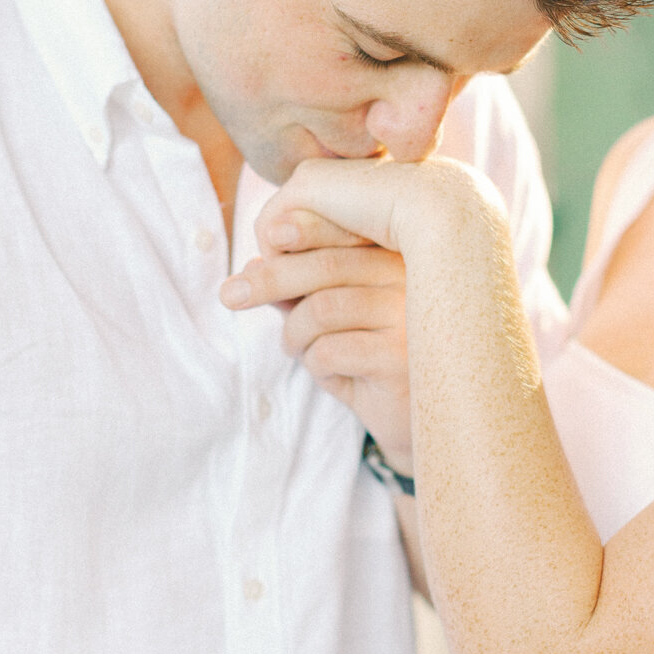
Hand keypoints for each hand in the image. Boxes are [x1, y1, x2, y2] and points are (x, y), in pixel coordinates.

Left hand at [221, 199, 414, 471]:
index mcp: (408, 255)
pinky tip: (330, 373)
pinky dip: (314, 364)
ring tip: (296, 349)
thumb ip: (305, 290)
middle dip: (269, 280)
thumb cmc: (377, 360)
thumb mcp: (340, 320)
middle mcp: (418, 279)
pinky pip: (330, 350)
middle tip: (230, 295)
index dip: (301, 230)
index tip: (266, 240)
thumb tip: (254, 264)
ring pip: (321, 309)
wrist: (423, 423)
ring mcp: (414, 318)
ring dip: (293, 333)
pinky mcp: (402, 360)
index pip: (347, 229)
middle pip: (326, 266)